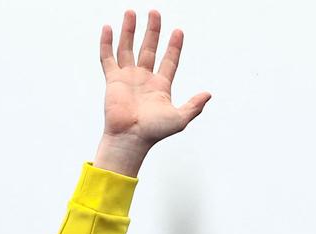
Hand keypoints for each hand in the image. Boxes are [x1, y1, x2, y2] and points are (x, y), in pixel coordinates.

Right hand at [95, 9, 211, 173]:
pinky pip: (108, 58)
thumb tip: (208, 94)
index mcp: (160, 87)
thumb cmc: (154, 132)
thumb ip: (193, 106)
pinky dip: (106, 43)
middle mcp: (144, 79)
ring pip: (128, 48)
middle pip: (149, 48)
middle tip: (155, 12)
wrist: (131, 138)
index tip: (178, 31)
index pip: (169, 61)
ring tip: (132, 12)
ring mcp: (128, 78)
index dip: (174, 47)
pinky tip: (108, 28)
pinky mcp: (113, 80)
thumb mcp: (179, 119)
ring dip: (130, 30)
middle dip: (153, 31)